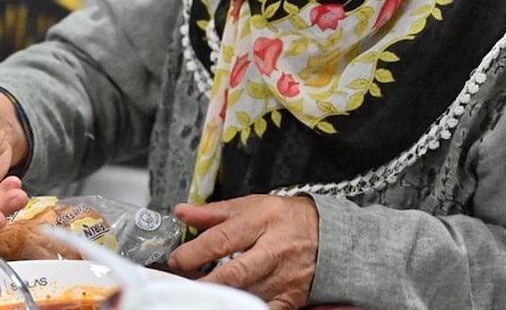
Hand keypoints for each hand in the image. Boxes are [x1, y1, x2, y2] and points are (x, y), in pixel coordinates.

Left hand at [169, 194, 318, 309]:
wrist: (329, 235)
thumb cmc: (284, 218)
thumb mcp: (250, 206)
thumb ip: (213, 213)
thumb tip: (181, 212)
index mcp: (262, 221)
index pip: (222, 240)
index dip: (194, 253)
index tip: (176, 260)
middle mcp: (274, 250)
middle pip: (235, 273)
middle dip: (206, 283)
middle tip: (183, 285)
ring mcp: (284, 278)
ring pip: (247, 294)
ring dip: (222, 297)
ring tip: (200, 296)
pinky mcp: (291, 298)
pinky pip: (265, 309)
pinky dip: (246, 307)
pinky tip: (228, 304)